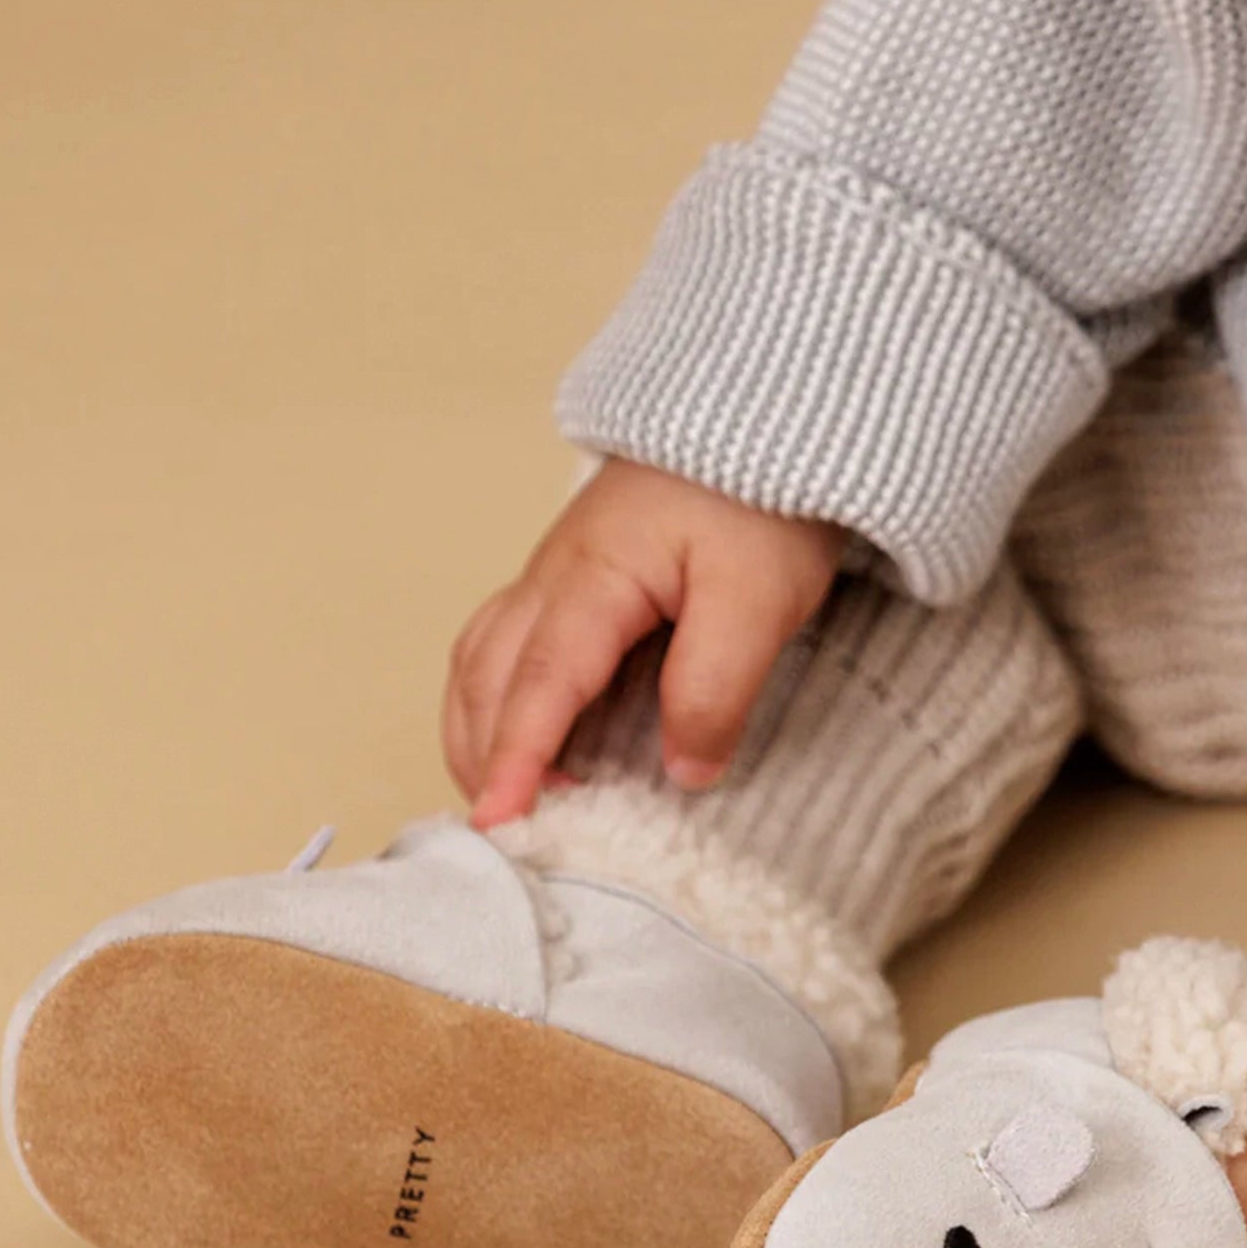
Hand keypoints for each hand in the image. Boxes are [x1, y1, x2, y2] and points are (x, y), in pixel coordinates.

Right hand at [445, 459, 847, 826]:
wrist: (769, 414)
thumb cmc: (764, 497)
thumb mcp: (760, 597)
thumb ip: (716, 686)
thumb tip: (684, 771)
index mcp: (592, 580)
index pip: (539, 685)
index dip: (517, 759)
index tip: (500, 822)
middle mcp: (554, 578)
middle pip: (485, 678)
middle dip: (481, 758)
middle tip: (503, 833)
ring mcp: (556, 576)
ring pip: (481, 660)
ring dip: (477, 731)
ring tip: (502, 796)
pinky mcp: (574, 580)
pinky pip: (504, 644)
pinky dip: (495, 700)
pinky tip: (526, 734)